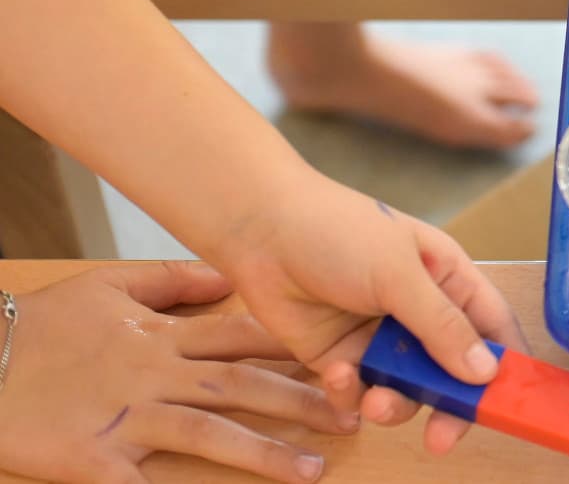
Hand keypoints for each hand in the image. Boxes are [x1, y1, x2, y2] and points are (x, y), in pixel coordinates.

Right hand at [0, 264, 350, 483]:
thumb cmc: (41, 327)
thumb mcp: (107, 286)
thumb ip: (172, 281)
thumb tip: (227, 277)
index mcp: (160, 336)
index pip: (241, 339)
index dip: (294, 349)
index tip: (342, 356)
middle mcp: (154, 375)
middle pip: (240, 386)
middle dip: (301, 400)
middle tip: (353, 416)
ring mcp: (127, 418)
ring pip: (209, 433)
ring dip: (264, 453)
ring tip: (315, 469)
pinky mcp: (95, 460)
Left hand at [214, 174, 527, 455]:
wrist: (259, 231)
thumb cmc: (338, 232)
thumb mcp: (399, 274)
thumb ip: (442, 325)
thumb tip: (486, 373)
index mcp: (448, 279)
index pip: (492, 327)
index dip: (505, 366)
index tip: (507, 406)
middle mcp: (420, 311)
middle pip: (453, 371)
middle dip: (448, 405)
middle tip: (441, 438)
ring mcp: (380, 336)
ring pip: (406, 389)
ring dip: (394, 403)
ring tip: (373, 401)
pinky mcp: (341, 356)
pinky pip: (359, 391)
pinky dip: (350, 392)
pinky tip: (335, 372)